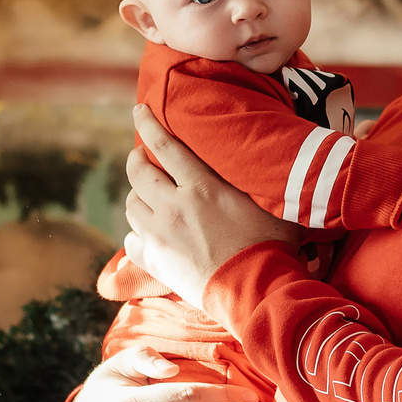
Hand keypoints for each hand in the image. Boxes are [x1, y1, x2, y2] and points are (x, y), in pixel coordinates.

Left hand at [123, 104, 299, 309]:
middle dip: (136, 159)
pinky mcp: (156, 263)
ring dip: (137, 195)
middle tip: (142, 156)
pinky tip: (148, 233)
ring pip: (132, 205)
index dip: (148, 124)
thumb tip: (269, 156)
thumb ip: (256, 179)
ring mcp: (160, 236)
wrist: (255, 291)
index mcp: (201, 187)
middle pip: (138, 172)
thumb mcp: (268, 203)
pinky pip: (132, 241)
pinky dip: (137, 233)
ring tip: (147, 195)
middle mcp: (173, 207)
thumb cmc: (270, 245)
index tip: (138, 111)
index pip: (164, 145)